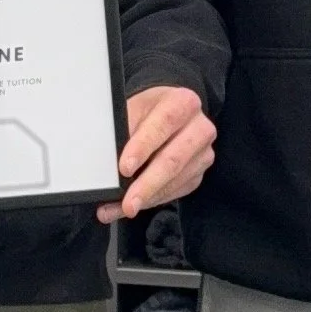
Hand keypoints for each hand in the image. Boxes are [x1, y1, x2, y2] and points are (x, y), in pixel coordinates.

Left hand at [102, 85, 215, 222]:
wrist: (166, 113)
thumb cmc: (147, 112)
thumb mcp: (133, 110)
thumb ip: (123, 133)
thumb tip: (106, 165)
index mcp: (183, 102)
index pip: (163, 124)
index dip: (143, 147)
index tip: (124, 168)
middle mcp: (200, 128)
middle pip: (174, 160)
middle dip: (147, 184)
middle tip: (128, 203)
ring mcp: (203, 153)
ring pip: (176, 180)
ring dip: (148, 198)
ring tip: (123, 208)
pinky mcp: (199, 173)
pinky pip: (176, 192)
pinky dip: (153, 200)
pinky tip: (134, 206)